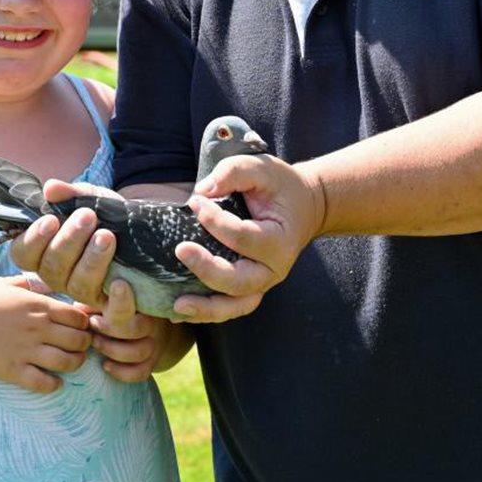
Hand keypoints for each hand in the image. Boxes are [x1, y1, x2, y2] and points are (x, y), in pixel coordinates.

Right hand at [0, 273, 93, 392]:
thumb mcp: (7, 283)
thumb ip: (32, 284)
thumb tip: (51, 284)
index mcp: (39, 306)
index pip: (78, 316)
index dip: (85, 321)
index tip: (82, 324)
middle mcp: (38, 328)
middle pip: (78, 340)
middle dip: (85, 343)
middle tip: (82, 344)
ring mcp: (27, 351)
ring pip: (67, 362)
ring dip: (76, 363)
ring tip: (73, 361)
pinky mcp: (14, 371)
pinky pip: (43, 382)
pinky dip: (54, 384)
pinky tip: (55, 381)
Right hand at [7, 180, 119, 306]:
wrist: (148, 235)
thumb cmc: (111, 217)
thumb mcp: (95, 200)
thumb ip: (73, 194)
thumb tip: (51, 188)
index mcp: (48, 252)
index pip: (23, 254)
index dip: (33, 239)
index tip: (51, 219)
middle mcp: (62, 277)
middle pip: (52, 269)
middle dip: (69, 241)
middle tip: (88, 216)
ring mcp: (87, 295)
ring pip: (79, 287)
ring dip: (92, 260)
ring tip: (107, 236)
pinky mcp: (116, 309)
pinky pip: (113, 315)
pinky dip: (118, 301)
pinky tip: (122, 282)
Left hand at [88, 280, 173, 382]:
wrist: (144, 331)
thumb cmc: (117, 313)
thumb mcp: (106, 303)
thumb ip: (94, 304)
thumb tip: (79, 310)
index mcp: (139, 305)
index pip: (132, 304)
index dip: (120, 302)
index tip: (104, 298)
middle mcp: (150, 324)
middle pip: (136, 328)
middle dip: (109, 329)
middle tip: (93, 324)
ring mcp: (152, 345)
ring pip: (138, 352)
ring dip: (112, 350)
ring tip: (95, 343)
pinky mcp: (150, 364)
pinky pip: (140, 373)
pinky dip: (121, 372)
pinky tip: (105, 365)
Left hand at [176, 154, 326, 322]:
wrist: (305, 206)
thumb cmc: (281, 187)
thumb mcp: (262, 168)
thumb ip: (234, 172)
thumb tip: (202, 191)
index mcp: (280, 240)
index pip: (242, 237)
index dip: (214, 221)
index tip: (194, 201)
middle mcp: (275, 269)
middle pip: (238, 281)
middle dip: (207, 269)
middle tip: (181, 250)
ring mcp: (264, 283)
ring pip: (235, 306)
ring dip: (206, 308)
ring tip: (177, 306)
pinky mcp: (252, 288)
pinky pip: (231, 308)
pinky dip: (207, 313)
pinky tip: (181, 312)